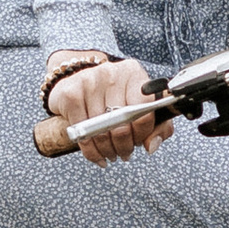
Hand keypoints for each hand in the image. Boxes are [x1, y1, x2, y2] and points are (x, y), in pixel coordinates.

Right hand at [46, 55, 165, 164]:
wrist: (78, 81)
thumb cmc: (114, 96)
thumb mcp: (141, 106)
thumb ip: (158, 126)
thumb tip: (151, 146)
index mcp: (133, 73)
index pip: (144, 108)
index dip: (142, 132)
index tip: (139, 141)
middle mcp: (111, 73)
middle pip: (121, 122)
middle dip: (124, 146)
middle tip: (124, 154)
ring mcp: (89, 82)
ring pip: (100, 130)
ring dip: (106, 150)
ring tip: (110, 154)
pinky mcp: (70, 94)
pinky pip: (81, 131)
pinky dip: (89, 149)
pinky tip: (95, 152)